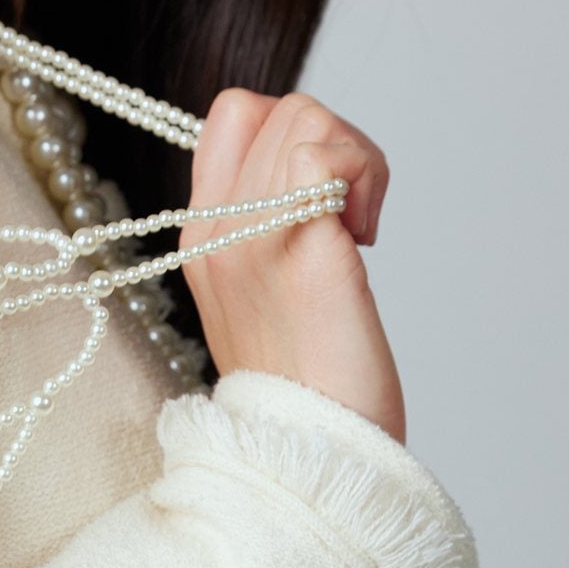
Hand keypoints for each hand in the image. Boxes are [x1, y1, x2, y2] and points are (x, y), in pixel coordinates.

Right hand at [179, 89, 405, 445]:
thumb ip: (270, 234)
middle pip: (275, 107)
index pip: (230, 118)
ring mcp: (251, 237)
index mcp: (201, 242)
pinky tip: (368, 234)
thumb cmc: (308, 393)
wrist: (312, 461)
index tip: (318, 204)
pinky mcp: (299, 248)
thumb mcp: (267, 301)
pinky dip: (364, 173)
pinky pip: (326, 152)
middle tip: (349, 223)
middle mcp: (214, 233)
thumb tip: (314, 178)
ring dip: (355, 159)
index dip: (288, 136)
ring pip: (305, 116)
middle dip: (331, 145)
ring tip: (358, 231)